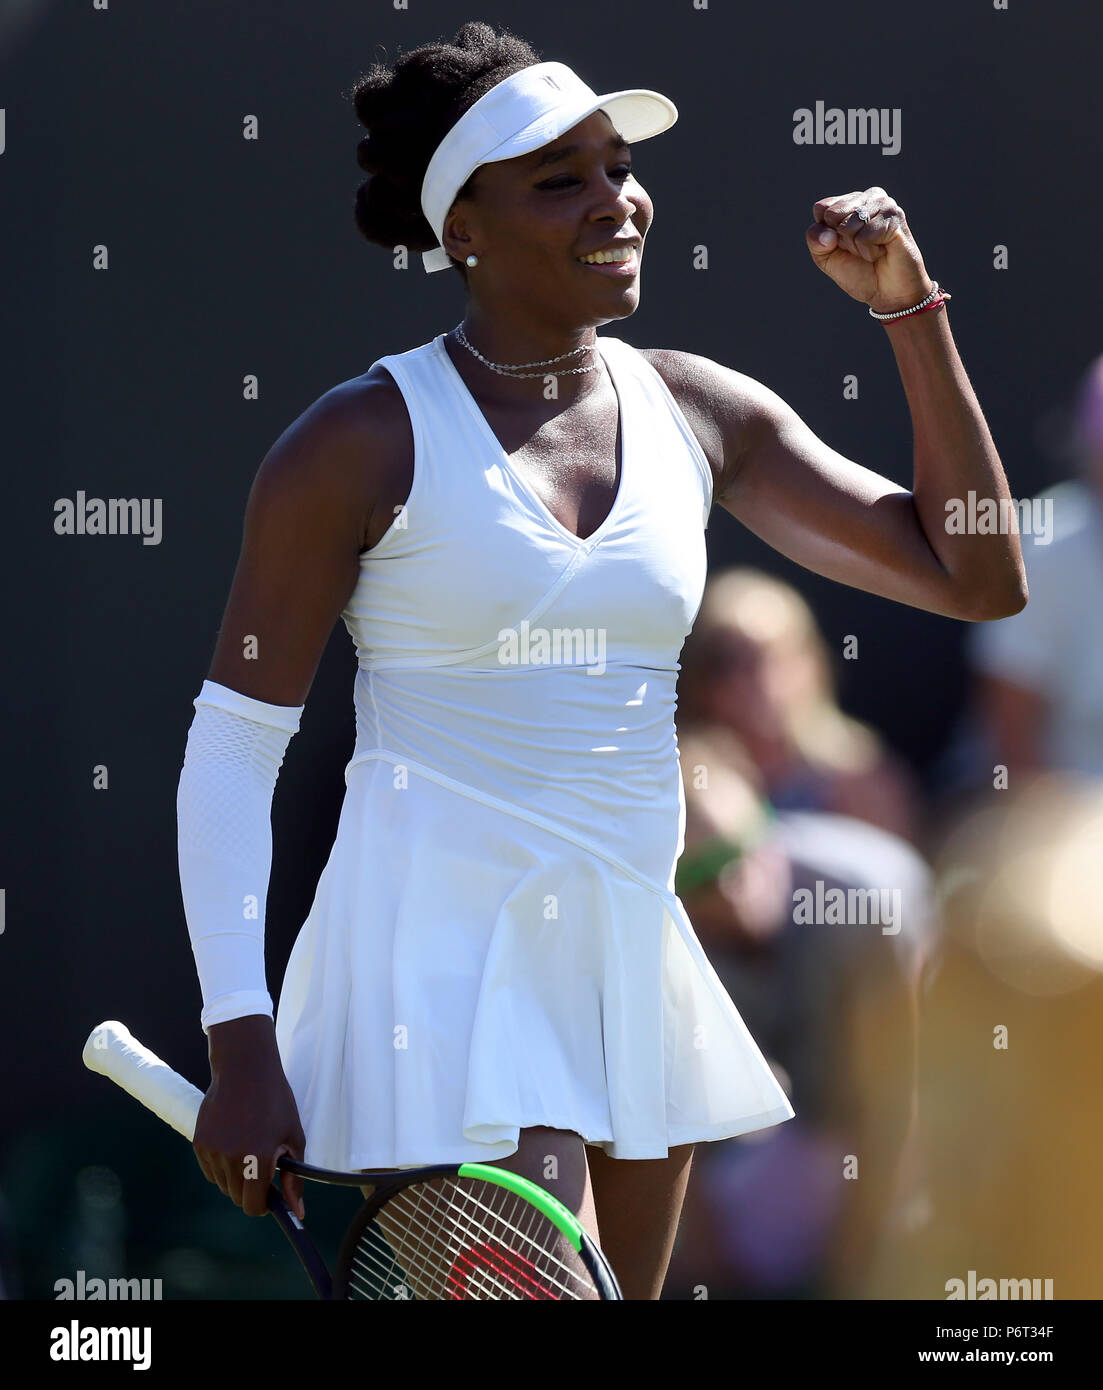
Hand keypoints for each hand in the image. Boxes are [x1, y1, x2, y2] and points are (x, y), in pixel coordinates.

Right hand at [193, 1015, 306, 1218]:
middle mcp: (231, 1159)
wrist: (245, 1069)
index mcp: (258, 1160)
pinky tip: (234, 1140)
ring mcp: (212, 1151)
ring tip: (249, 1146)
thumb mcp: (293, 1137)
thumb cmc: (275, 1101)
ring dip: (235, 1176)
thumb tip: (297, 1212)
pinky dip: (221, 1164)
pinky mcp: (199, 1143)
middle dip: (251, 1189)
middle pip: (237, 1197)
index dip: (264, 1205)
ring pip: (222, 1184)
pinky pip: (210, 1169)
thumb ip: (293, 1179)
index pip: (253, 1207)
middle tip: (263, 1165)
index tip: (271, 1194)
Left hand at [806, 187, 932, 314]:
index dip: (825, 235)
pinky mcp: (895, 216)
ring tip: (872, 250)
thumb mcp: (826, 257)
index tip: (842, 246)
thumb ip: (815, 240)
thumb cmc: (858, 272)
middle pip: (833, 214)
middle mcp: (867, 198)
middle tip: (859, 249)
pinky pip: (865, 235)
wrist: (887, 293)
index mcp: (849, 202)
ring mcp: (883, 204)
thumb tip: (828, 233)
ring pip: (849, 225)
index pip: (821, 208)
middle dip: (841, 240)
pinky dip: (869, 252)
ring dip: (856, 247)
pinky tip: (882, 251)